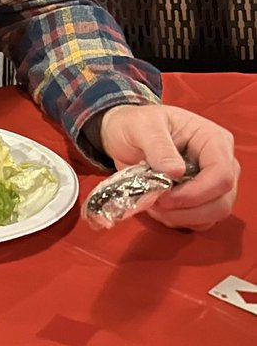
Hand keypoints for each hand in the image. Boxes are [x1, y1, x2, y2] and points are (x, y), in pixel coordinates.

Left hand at [99, 103, 238, 229]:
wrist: (123, 135)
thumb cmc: (136, 124)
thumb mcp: (142, 127)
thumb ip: (158, 146)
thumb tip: (176, 171)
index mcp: (213, 139)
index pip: (222, 174)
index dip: (197, 192)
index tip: (165, 196)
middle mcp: (221, 162)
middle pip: (221, 201)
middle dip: (187, 209)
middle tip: (155, 203)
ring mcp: (213, 183)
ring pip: (212, 215)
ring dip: (180, 217)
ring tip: (153, 203)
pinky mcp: (202, 199)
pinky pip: (199, 221)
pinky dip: (178, 220)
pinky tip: (158, 208)